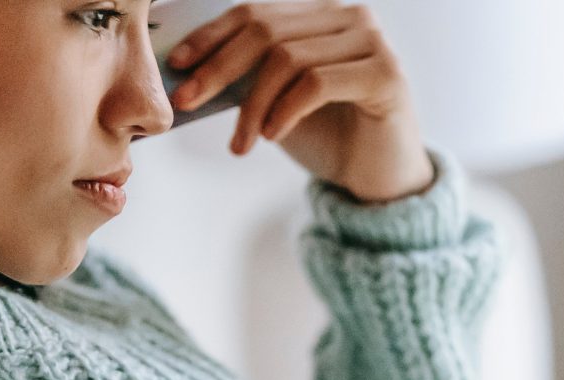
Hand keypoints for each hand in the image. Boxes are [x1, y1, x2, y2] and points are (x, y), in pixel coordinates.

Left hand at [166, 0, 435, 203]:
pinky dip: (285, 111)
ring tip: (241, 142)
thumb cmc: (327, 136)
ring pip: (287, 58)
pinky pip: (316, 83)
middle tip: (187, 102)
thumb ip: (246, 76)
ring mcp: (371, 42)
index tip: (177, 64)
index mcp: (320, 13)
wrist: (378, 178)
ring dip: (253, 105)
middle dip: (218, 68)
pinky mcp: (386, 74)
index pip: (254, 12)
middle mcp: (350, 16)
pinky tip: (272, 136)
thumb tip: (185, 69)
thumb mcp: (276, 100)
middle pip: (266, 30)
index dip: (210, 35)